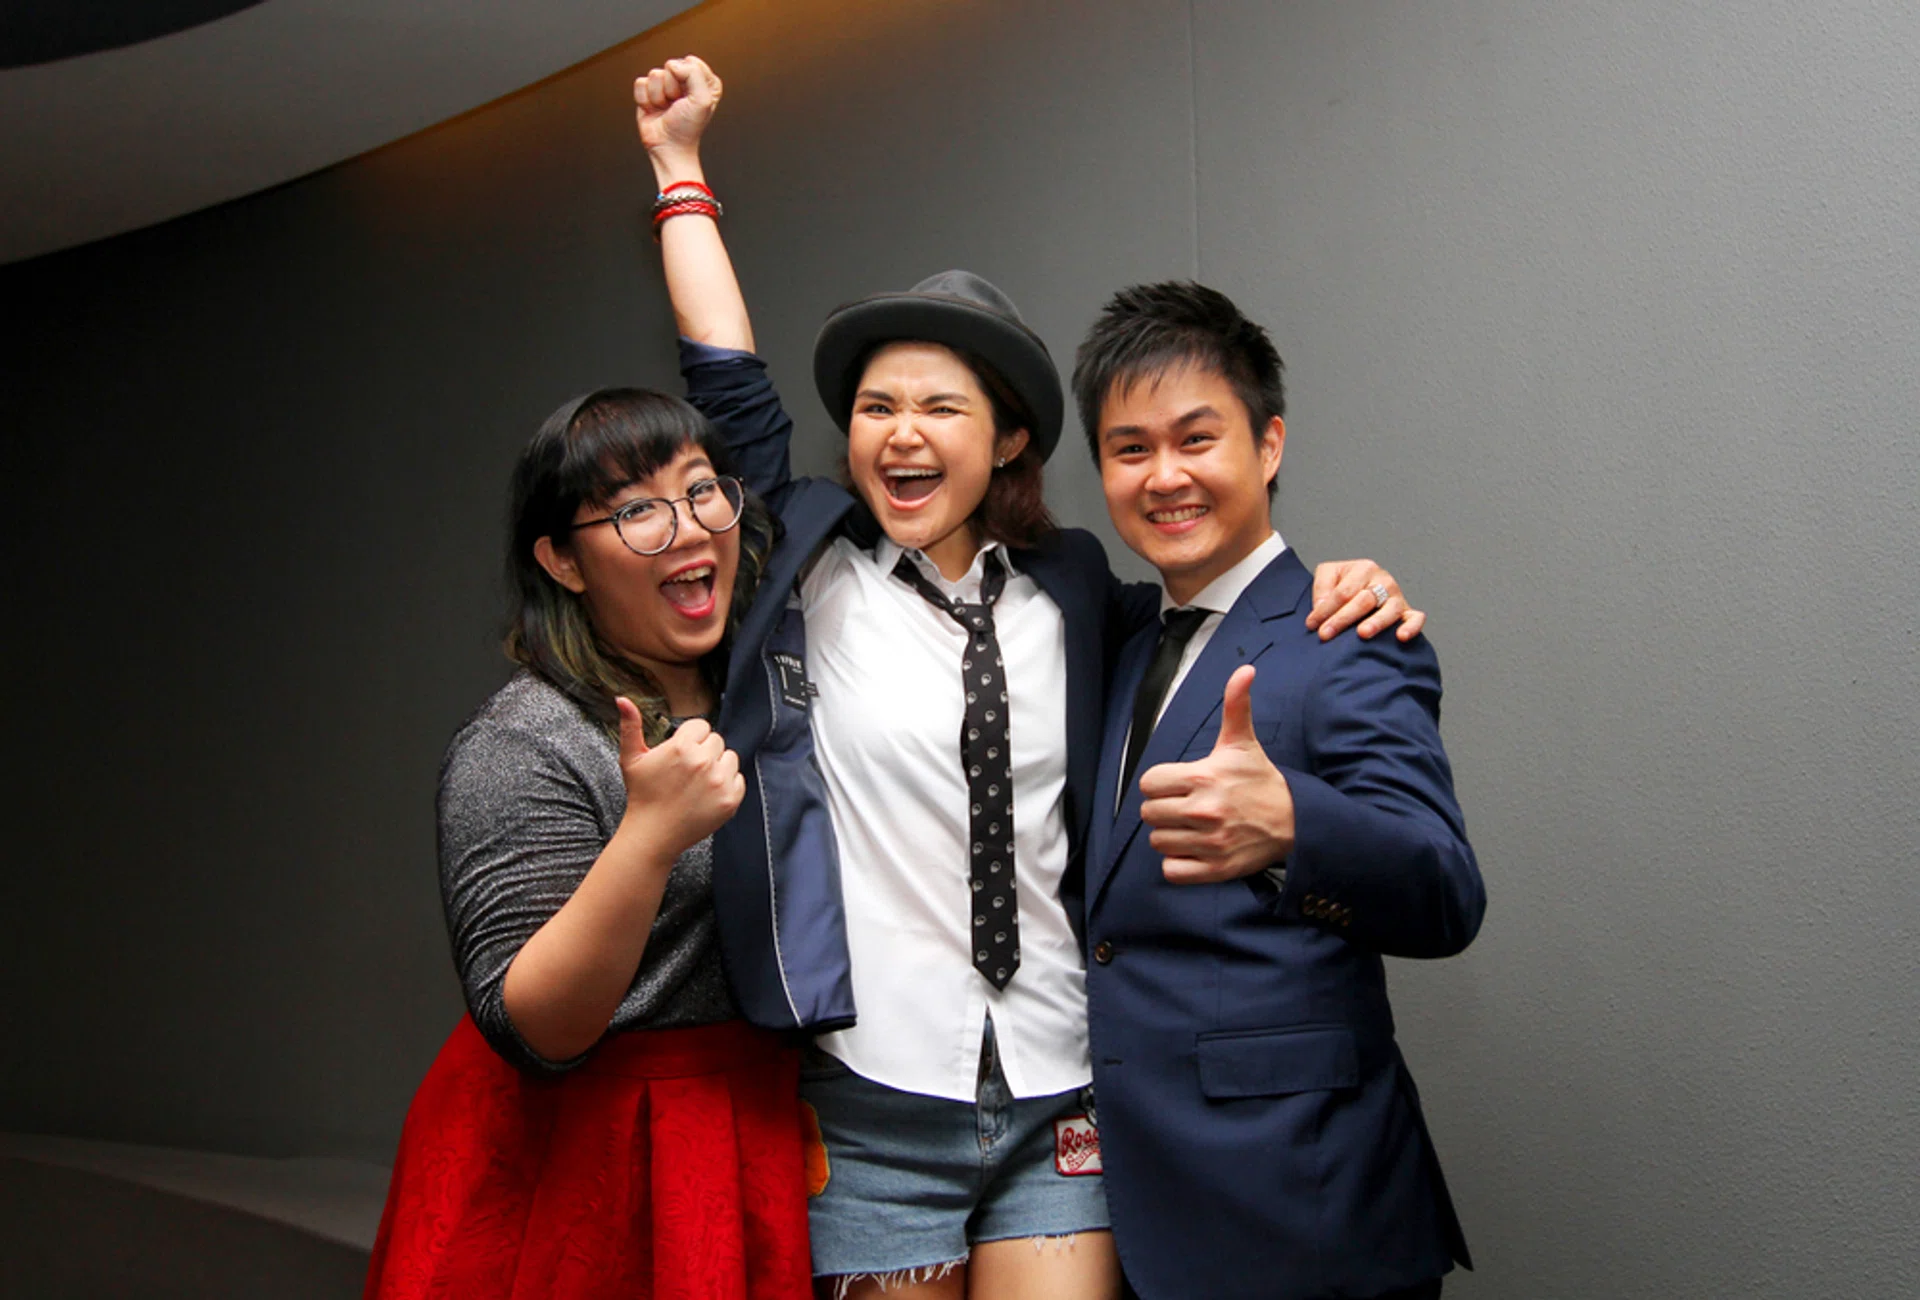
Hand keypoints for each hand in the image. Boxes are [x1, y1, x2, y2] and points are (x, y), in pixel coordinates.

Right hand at [615, 696, 743, 857]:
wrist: (653, 834)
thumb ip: (630, 726)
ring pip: (730, 757)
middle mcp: (703, 762)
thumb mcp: (631, 759)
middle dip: (704, 751)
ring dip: (718, 766)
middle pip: (716, 741)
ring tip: (698, 782)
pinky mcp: (730, 800)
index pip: (702, 726)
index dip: (691, 738)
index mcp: (681, 747)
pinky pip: (739, 779)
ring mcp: (719, 782)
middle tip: (687, 771)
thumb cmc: (642, 795)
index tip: (681, 754)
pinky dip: (728, 785)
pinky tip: (707, 794)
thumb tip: (622, 699)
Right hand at [635, 55, 721, 159]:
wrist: (669, 147)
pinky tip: (654, 109)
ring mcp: (665, 85)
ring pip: (655, 75)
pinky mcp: (648, 91)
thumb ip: (694, 74)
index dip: (688, 80)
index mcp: (704, 80)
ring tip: (666, 108)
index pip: (692, 62)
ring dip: (659, 96)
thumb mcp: (702, 100)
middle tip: (677, 105)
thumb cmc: (688, 128)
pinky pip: (641, 83)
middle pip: (671, 66)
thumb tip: (672, 64)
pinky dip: (646, 99)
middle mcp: (684, 80)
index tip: (690, 98)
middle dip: (672, 88)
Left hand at [1139, 666, 1295, 883]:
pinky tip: (1194, 849)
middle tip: (1184, 806)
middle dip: (1163, 809)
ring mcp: (1209, 842)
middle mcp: (1203, 811)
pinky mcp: (1215, 869)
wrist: (1295, 821)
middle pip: (1149, 814)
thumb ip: (1236, 705)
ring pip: (1158, 842)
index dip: (1160, 784)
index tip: (1178, 785)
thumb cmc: (1260, 780)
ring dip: (1170, 836)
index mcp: (1203, 777)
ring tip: (1192, 828)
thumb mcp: (1243, 743)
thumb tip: (1245, 670)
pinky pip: (1171, 870)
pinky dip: (1178, 863)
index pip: (1149, 783)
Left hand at [1305, 558, 1424, 641]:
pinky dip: (1411, 627)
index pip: (1343, 591)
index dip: (1326, 609)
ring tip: (1362, 633)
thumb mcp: (1329, 574)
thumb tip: (1321, 605)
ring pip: (1390, 609)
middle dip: (1343, 618)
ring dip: (1376, 622)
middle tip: (1326, 634)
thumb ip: (1322, 585)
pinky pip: (1415, 618)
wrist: (1362, 587)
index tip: (1312, 624)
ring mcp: (1397, 597)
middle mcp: (1383, 581)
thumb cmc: (1345, 582)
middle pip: (1364, 600)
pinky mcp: (1407, 611)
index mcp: (1364, 569)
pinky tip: (1401, 636)